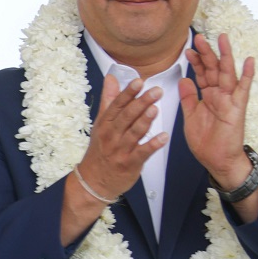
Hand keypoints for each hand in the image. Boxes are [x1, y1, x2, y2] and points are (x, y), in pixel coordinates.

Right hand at [61, 74, 165, 244]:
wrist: (94, 180)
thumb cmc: (100, 150)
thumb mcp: (101, 123)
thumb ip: (109, 100)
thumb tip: (112, 78)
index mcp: (105, 123)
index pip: (117, 104)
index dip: (128, 92)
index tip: (139, 81)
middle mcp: (111, 135)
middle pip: (126, 116)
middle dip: (141, 102)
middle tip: (156, 91)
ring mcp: (120, 150)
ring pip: (133, 133)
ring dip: (145, 121)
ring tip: (155, 109)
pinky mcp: (129, 163)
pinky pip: (142, 153)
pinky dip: (153, 145)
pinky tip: (163, 137)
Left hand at [182, 33, 255, 192]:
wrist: (217, 161)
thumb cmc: (206, 142)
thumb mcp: (191, 117)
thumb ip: (188, 98)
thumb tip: (184, 79)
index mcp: (208, 96)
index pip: (201, 74)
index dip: (196, 62)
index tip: (188, 49)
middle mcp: (219, 95)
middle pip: (213, 69)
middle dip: (207, 53)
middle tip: (200, 37)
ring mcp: (229, 100)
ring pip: (227, 73)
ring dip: (225, 56)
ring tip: (222, 39)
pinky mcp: (238, 108)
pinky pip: (243, 89)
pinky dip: (247, 75)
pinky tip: (249, 60)